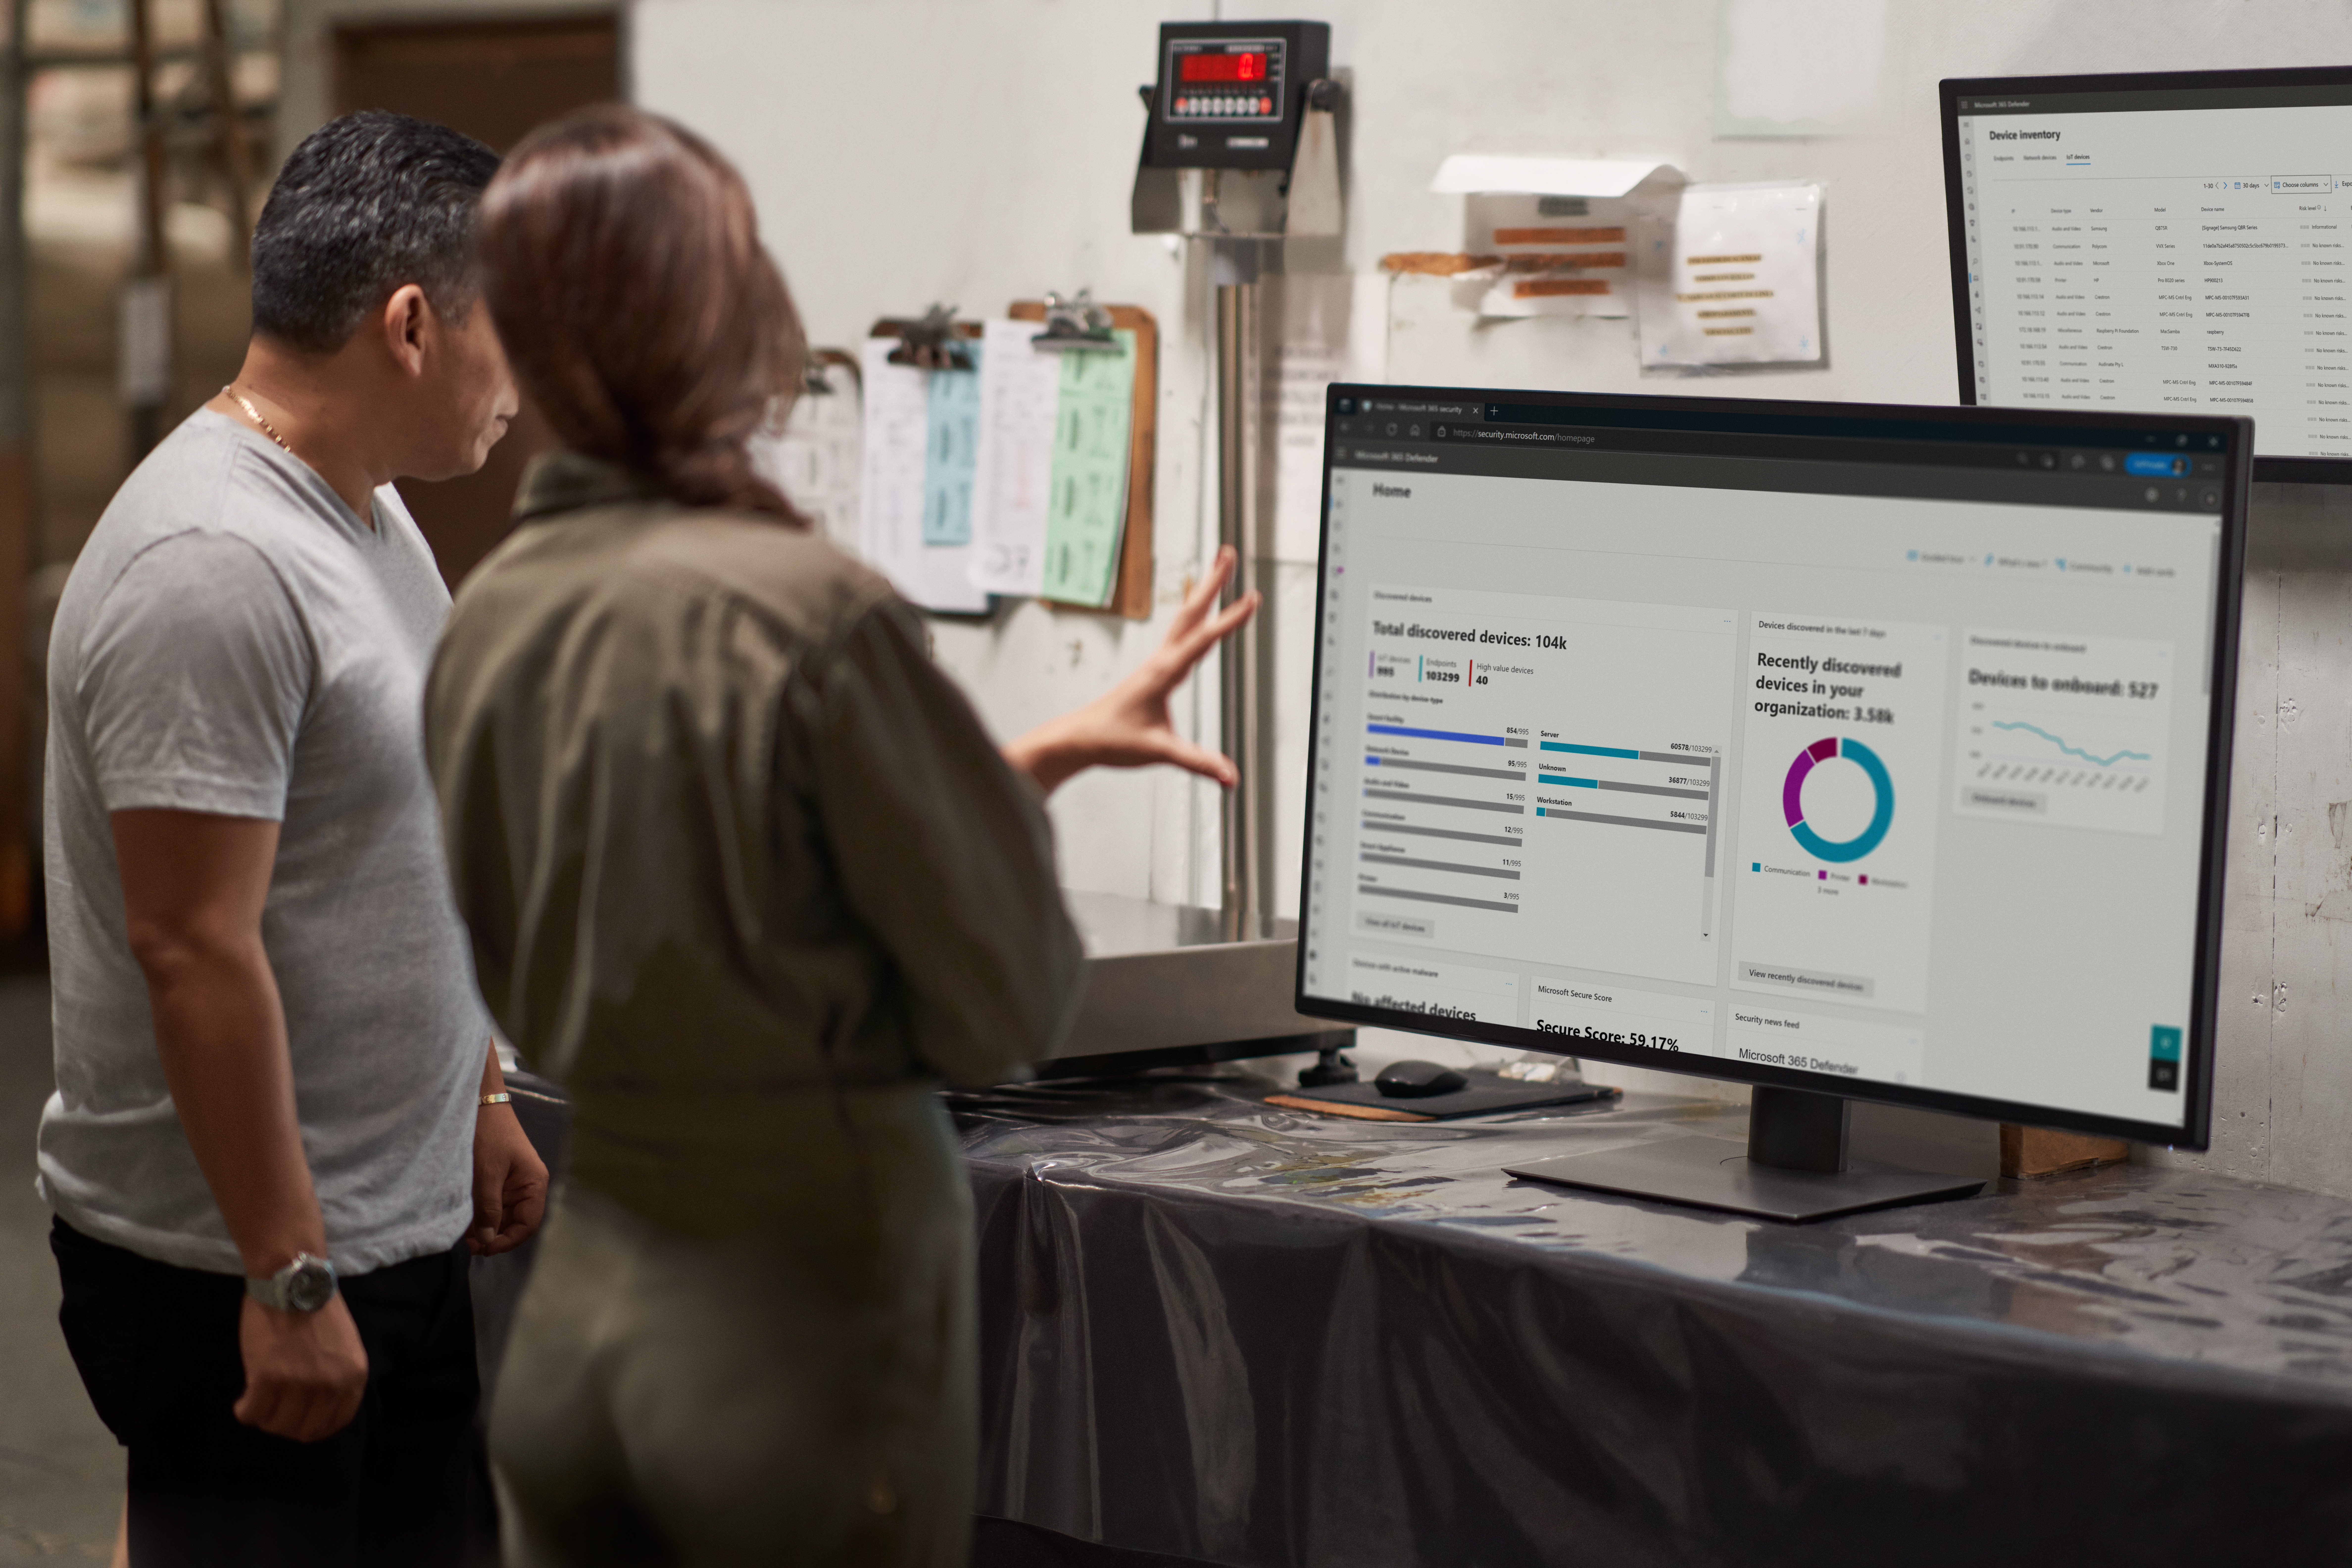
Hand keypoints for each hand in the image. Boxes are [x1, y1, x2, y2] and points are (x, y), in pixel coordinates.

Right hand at [234, 1293, 367, 1441]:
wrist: (294, 1281)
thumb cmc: (317, 1309)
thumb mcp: (344, 1346)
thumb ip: (337, 1376)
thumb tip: (319, 1406)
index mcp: (353, 1377)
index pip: (335, 1423)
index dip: (313, 1426)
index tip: (298, 1419)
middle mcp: (330, 1386)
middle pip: (304, 1430)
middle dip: (286, 1425)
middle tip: (274, 1411)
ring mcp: (298, 1385)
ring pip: (276, 1425)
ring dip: (265, 1418)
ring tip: (259, 1402)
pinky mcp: (267, 1379)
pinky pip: (251, 1413)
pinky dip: (244, 1411)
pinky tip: (243, 1402)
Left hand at [470, 1102, 547, 1256]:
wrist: (479, 1102)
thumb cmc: (488, 1133)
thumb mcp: (487, 1174)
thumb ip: (489, 1209)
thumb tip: (488, 1241)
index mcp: (534, 1183)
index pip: (528, 1224)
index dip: (508, 1241)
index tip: (485, 1249)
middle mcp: (527, 1185)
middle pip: (515, 1223)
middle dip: (493, 1237)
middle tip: (468, 1246)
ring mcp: (512, 1183)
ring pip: (502, 1216)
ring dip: (484, 1228)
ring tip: (462, 1236)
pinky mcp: (497, 1179)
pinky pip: (492, 1204)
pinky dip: (479, 1215)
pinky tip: (463, 1222)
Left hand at [1003, 545, 1259, 794]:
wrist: (1080, 738)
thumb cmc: (1113, 740)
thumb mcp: (1159, 752)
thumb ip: (1197, 762)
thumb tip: (1229, 777)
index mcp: (1164, 673)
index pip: (1203, 639)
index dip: (1230, 619)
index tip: (1252, 598)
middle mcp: (1161, 660)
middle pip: (1191, 611)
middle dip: (1212, 581)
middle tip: (1228, 552)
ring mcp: (1157, 662)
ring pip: (1184, 618)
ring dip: (1203, 591)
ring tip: (1218, 567)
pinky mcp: (1154, 669)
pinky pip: (1180, 633)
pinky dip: (1194, 615)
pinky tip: (1199, 614)